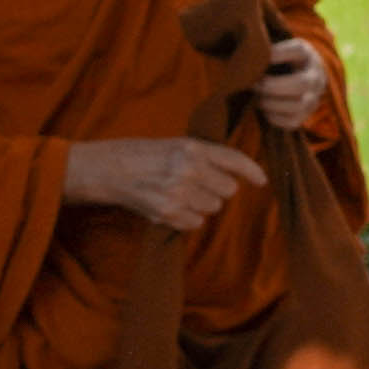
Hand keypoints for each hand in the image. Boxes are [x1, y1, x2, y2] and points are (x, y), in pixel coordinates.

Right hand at [62, 135, 265, 229]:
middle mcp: (188, 168)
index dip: (252, 171)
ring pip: (213, 208)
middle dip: (217, 189)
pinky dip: (187, 219)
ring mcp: (178, 192)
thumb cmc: (142, 155)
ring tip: (179, 193)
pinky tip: (170, 206)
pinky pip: (196, 223)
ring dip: (201, 204)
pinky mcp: (167, 212)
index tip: (262, 181)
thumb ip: (205, 156)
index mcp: (192, 147)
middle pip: (228, 190)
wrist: (106, 169)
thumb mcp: (176, 145)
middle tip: (196, 184)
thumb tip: (236, 175)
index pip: (234, 159)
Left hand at [255, 36, 334, 129]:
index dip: (279, 53)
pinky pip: (292, 121)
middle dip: (272, 86)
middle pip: (302, 83)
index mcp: (307, 55)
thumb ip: (263, 49)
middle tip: (254, 85)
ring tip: (257, 98)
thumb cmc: (280, 61)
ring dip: (272, 103)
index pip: (298, 50)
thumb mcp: (277, 50)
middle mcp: (316, 77)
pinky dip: (274, 117)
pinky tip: (264, 109)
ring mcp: (314, 98)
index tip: (261, 57)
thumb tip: (244, 56)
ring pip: (298, 105)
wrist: (299, 78)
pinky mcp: (306, 115)